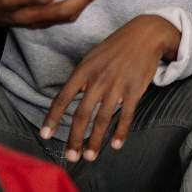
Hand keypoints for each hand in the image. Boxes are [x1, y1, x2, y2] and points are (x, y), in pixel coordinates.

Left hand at [41, 15, 180, 162]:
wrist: (145, 34)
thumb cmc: (116, 47)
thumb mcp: (93, 57)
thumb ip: (81, 79)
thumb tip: (69, 100)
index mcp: (84, 70)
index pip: (63, 98)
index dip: (53, 118)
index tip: (45, 135)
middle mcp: (98, 79)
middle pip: (81, 114)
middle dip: (74, 139)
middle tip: (70, 157)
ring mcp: (117, 85)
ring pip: (103, 119)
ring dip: (95, 141)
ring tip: (89, 156)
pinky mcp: (135, 89)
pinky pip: (126, 115)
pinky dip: (120, 132)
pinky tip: (115, 145)